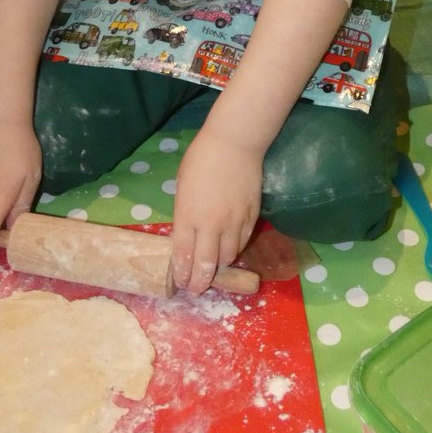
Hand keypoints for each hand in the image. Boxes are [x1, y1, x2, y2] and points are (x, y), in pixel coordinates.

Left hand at [171, 125, 263, 294]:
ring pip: (227, 257)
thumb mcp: (182, 185)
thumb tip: (186, 233)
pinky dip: (235, 251)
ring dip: (218, 266)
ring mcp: (233, 222)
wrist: (234, 144)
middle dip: (200, 282)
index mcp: (188, 215)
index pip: (183, 255)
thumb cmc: (201, 159)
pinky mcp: (251, 217)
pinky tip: (229, 251)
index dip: (182, 273)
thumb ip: (184, 213)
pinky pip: (243, 243)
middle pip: (206, 264)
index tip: (180, 283)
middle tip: (196, 289)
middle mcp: (211, 224)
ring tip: (213, 269)